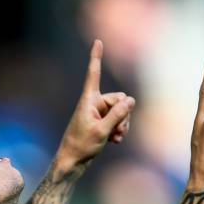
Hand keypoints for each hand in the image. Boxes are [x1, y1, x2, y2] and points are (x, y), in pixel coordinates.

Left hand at [56, 40, 135, 169]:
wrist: (72, 162)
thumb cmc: (81, 146)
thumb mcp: (102, 130)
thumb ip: (118, 114)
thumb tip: (131, 100)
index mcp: (88, 100)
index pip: (93, 74)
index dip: (96, 57)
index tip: (97, 41)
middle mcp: (93, 104)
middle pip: (119, 99)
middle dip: (123, 114)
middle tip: (118, 130)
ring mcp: (97, 114)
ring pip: (121, 112)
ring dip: (122, 125)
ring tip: (115, 137)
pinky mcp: (101, 123)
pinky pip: (118, 121)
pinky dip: (119, 130)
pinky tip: (115, 141)